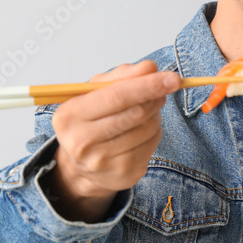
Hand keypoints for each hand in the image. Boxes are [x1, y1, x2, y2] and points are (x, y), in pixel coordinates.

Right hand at [45, 61, 180, 221]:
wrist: (80, 167)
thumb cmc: (88, 121)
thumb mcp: (95, 92)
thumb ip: (121, 76)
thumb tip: (149, 68)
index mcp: (70, 116)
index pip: (116, 96)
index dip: (148, 85)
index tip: (172, 78)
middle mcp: (82, 142)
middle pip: (134, 113)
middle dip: (155, 97)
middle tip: (164, 88)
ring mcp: (103, 162)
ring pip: (147, 129)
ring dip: (155, 114)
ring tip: (148, 110)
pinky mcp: (123, 175)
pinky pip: (151, 145)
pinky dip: (155, 132)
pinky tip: (144, 129)